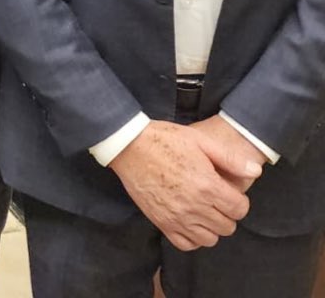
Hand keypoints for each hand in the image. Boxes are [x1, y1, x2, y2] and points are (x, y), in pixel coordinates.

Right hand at [109, 120, 260, 250]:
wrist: (128, 145)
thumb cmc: (164, 139)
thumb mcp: (199, 140)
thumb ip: (230, 158)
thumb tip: (256, 172)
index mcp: (208, 185)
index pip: (240, 209)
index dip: (238, 200)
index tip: (227, 191)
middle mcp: (195, 206)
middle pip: (227, 226)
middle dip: (226, 213)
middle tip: (214, 198)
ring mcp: (177, 217)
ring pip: (209, 239)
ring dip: (210, 226)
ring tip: (202, 209)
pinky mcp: (161, 222)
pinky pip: (187, 244)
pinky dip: (192, 237)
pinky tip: (189, 221)